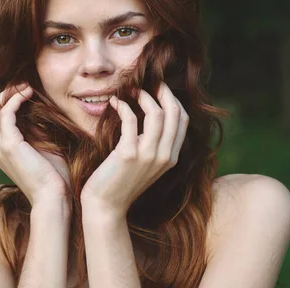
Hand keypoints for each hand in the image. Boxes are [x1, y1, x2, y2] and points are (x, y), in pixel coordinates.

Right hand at [0, 83, 70, 205]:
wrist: (52, 197)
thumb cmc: (53, 178)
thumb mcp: (42, 150)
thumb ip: (36, 133)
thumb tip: (42, 112)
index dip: (7, 100)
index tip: (25, 90)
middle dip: (6, 92)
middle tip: (24, 83)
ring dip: (10, 92)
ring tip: (28, 85)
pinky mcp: (9, 144)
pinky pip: (6, 112)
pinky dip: (16, 99)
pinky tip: (29, 93)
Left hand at [80, 82, 188, 216]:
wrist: (106, 206)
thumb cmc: (121, 183)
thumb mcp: (146, 165)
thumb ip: (155, 146)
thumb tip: (154, 117)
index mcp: (171, 158)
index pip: (183, 120)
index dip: (173, 100)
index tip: (160, 89)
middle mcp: (164, 156)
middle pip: (174, 112)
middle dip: (163, 92)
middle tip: (150, 83)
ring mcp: (147, 155)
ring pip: (156, 113)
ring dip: (143, 96)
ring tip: (130, 91)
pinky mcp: (128, 154)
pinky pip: (130, 119)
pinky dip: (122, 106)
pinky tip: (115, 102)